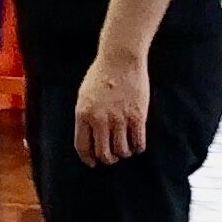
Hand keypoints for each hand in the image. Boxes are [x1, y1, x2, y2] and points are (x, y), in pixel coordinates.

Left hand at [72, 45, 149, 165]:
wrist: (120, 58)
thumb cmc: (101, 74)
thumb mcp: (84, 95)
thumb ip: (85, 115)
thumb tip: (89, 136)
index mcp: (83, 114)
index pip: (83, 147)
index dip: (88, 159)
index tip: (93, 163)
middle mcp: (100, 120)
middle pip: (104, 154)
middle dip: (108, 159)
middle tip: (112, 157)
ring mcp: (119, 119)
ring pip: (122, 151)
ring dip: (123, 153)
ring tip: (125, 149)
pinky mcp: (137, 116)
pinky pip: (138, 142)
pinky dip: (138, 148)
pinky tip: (137, 144)